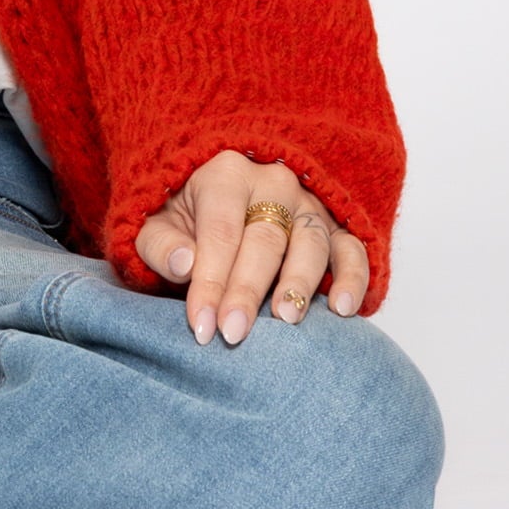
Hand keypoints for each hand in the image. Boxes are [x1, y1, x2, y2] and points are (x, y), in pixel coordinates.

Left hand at [136, 148, 368, 345]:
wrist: (216, 201)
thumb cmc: (183, 219)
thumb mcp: (155, 224)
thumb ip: (161, 244)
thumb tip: (185, 265)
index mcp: (225, 174)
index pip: (220, 231)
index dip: (210, 280)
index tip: (201, 325)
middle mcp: (273, 183)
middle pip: (264, 239)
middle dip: (247, 290)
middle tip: (233, 333)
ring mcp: (308, 204)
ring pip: (311, 242)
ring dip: (299, 283)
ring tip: (286, 320)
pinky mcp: (335, 227)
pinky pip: (352, 249)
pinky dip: (353, 277)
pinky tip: (342, 308)